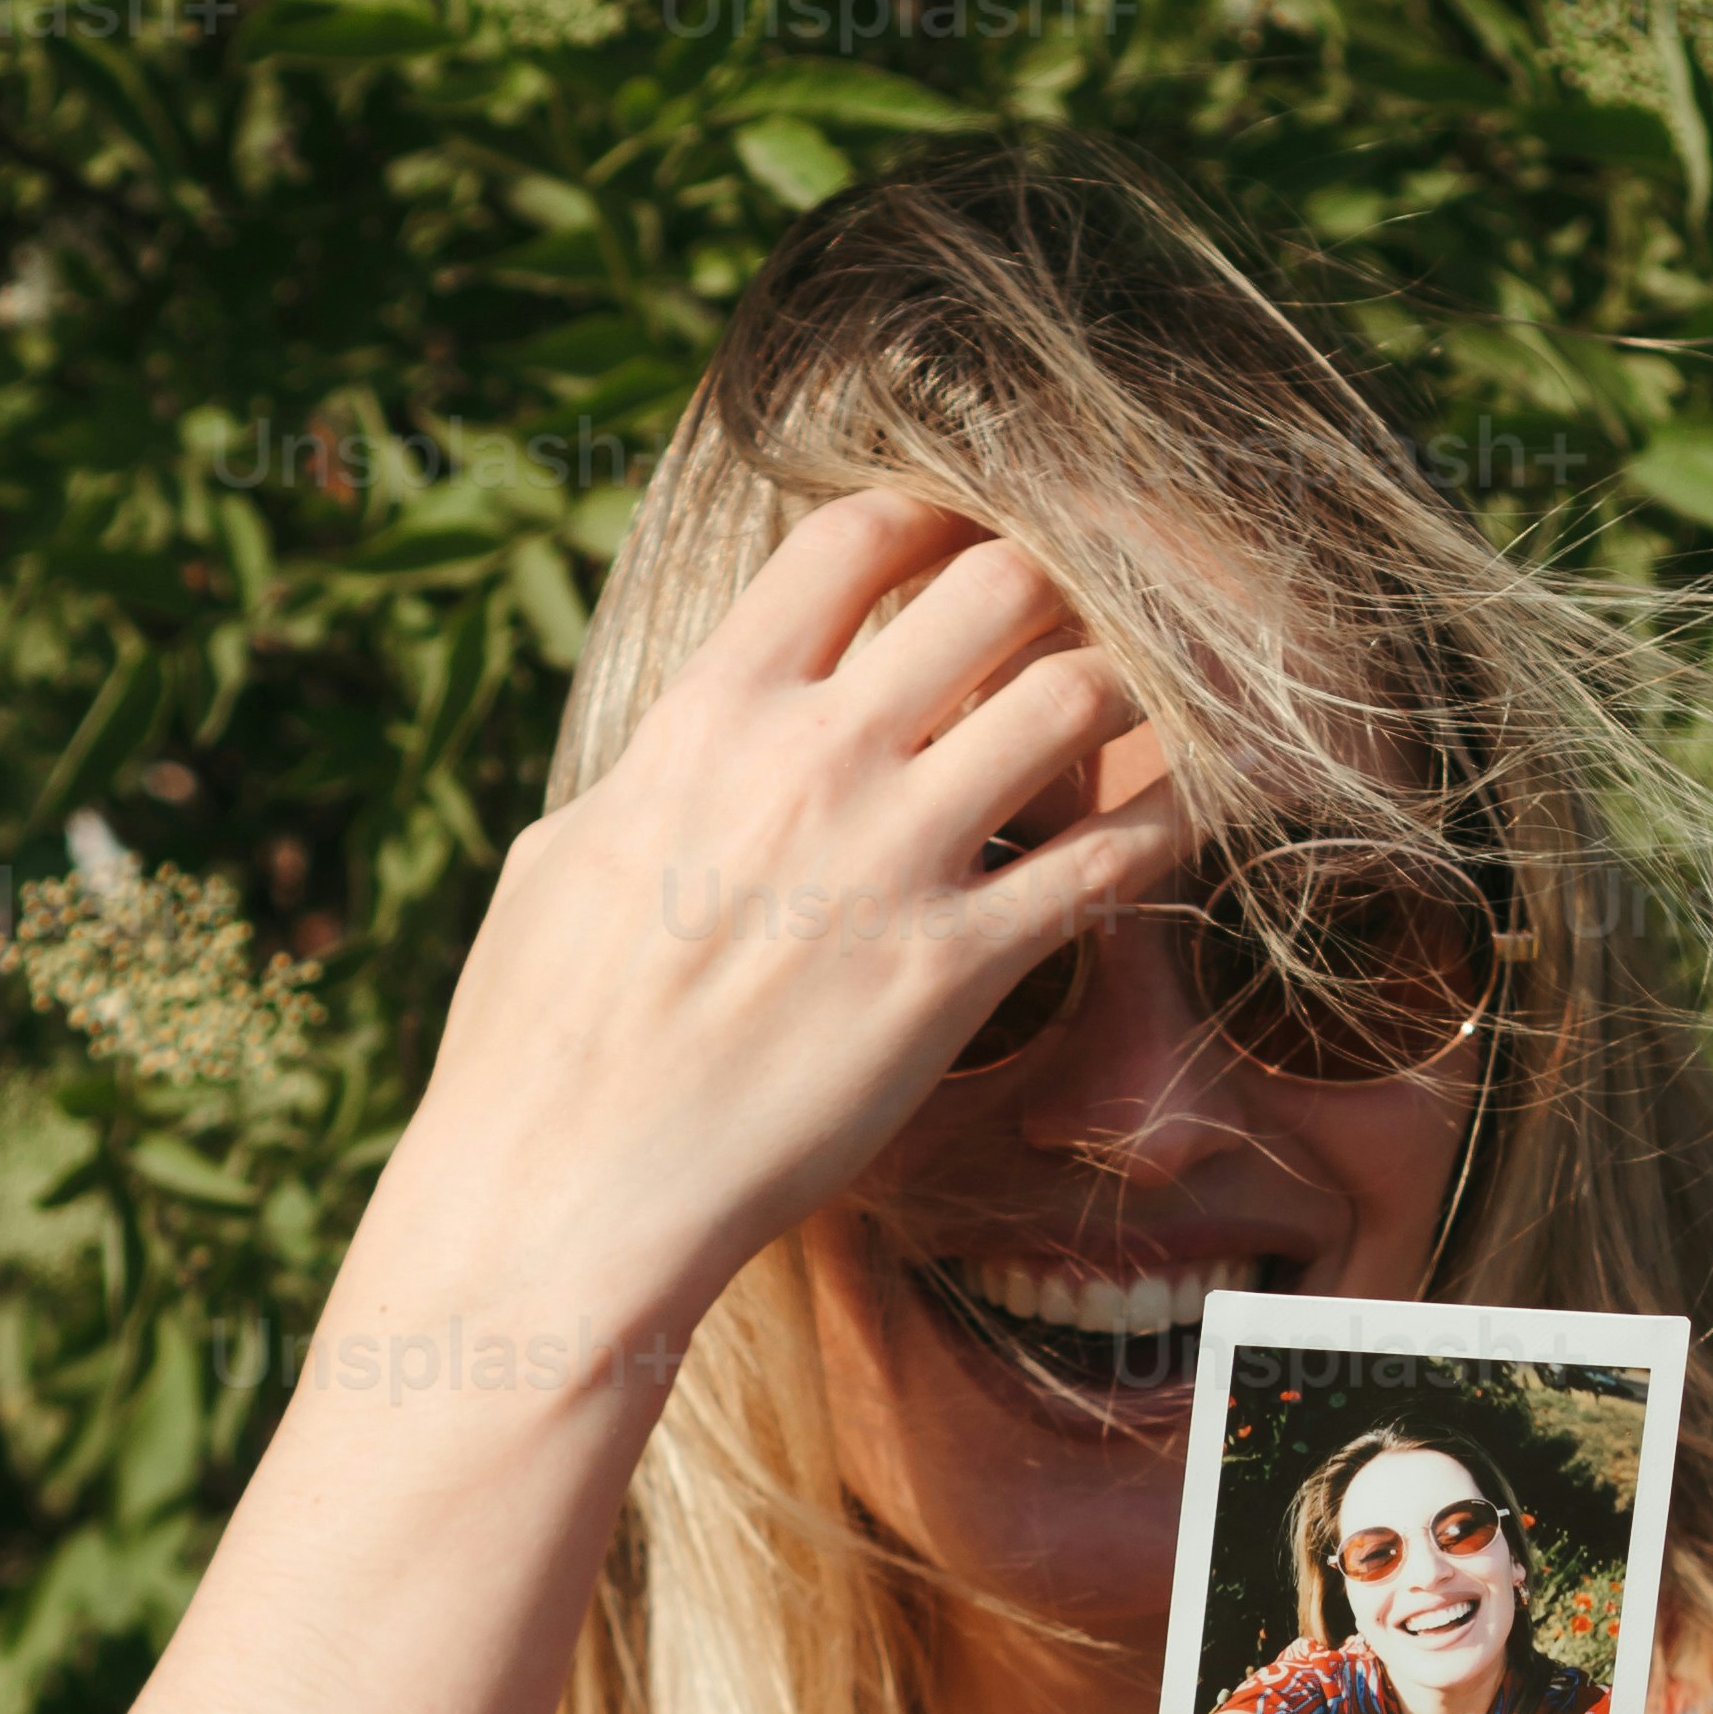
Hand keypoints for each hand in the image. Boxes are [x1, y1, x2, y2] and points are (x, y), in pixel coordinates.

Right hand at [390, 490, 1182, 1305]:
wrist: (571, 1192)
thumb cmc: (537, 1041)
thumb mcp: (563, 858)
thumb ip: (652, 776)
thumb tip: (680, 750)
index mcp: (708, 716)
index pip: (856, 538)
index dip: (933, 521)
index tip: (965, 547)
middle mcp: (813, 761)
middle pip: (998, 586)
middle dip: (1055, 593)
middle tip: (1074, 634)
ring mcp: (895, 859)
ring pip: (1080, 696)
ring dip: (1128, 692)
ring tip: (1137, 719)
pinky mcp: (959, 968)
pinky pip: (1113, 856)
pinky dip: (1165, 821)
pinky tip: (1175, 820)